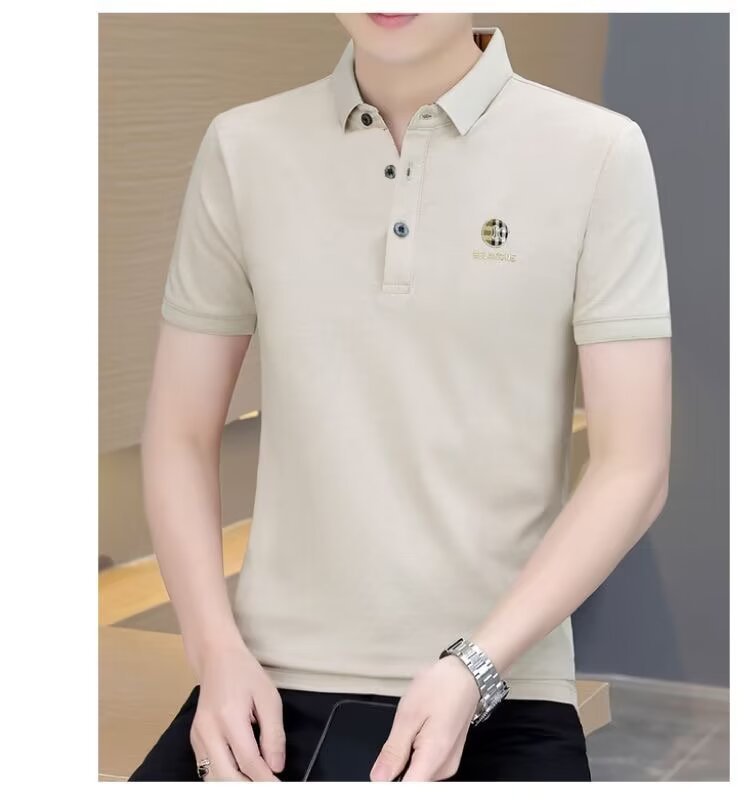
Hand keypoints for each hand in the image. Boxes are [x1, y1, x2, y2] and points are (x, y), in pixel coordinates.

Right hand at [189, 637, 285, 780]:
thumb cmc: (245, 674)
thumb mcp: (268, 697)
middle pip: (226, 776)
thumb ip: (273, 734)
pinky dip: (223, 778)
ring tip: (256, 785)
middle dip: (249, 788)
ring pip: (213, 778)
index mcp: (229, 717)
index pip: (248, 761)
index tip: (279, 788)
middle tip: (268, 790)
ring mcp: (197, 736)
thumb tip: (276, 766)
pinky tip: (239, 777)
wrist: (217, 658)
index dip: (265, 780)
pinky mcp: (194, 738)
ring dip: (235, 786)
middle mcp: (208, 730)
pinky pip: (206, 769)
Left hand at [370, 654, 479, 781]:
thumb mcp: (409, 714)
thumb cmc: (440, 687)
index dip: (388, 786)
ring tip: (410, 730)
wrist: (466, 675)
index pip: (407, 791)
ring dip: (405, 760)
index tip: (381, 772)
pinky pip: (425, 766)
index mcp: (434, 758)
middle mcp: (444, 768)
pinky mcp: (447, 758)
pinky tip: (416, 733)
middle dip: (396, 770)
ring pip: (417, 775)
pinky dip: (414, 754)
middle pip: (412, 784)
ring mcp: (448, 764)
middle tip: (397, 739)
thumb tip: (378, 778)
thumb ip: (393, 751)